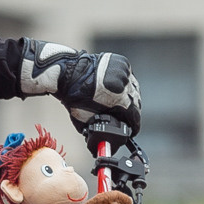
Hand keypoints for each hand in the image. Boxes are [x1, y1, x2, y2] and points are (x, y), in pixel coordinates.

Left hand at [20, 43, 140, 134]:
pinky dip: (124, 84)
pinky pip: (128, 77)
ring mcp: (124, 71)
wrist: (68, 74)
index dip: (134, 125)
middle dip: (131, 111)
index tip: (133, 130)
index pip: (135, 115)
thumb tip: (105, 141)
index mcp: (119, 98)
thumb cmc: (74, 96)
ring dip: (130, 96)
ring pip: (134, 88)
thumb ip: (100, 130)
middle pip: (136, 102)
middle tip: (124, 117)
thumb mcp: (87, 121)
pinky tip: (117, 89)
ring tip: (121, 103)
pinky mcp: (121, 62)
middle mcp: (124, 83)